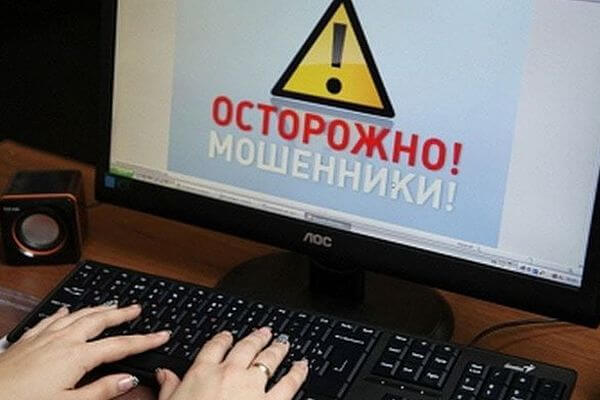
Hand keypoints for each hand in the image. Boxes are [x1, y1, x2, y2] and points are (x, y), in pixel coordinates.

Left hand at [0, 303, 169, 399]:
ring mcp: (43, 338)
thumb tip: (128, 379)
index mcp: (77, 357)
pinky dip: (65, 313)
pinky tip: (67, 311)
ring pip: (77, 315)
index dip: (145, 340)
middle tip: (137, 308)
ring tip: (110, 304)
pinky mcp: (27, 341)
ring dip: (97, 308)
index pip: (120, 345)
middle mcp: (62, 341)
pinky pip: (51, 319)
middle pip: (100, 320)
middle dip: (122, 313)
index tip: (162, 335)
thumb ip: (101, 391)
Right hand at [156, 327, 308, 399]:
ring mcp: (252, 387)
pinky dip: (298, 373)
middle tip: (265, 332)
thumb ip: (169, 388)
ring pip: (269, 360)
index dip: (224, 338)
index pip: (215, 346)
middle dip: (257, 338)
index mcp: (202, 373)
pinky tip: (303, 367)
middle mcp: (229, 373)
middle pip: (246, 347)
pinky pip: (289, 384)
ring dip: (278, 349)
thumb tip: (164, 374)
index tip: (229, 335)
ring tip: (284, 343)